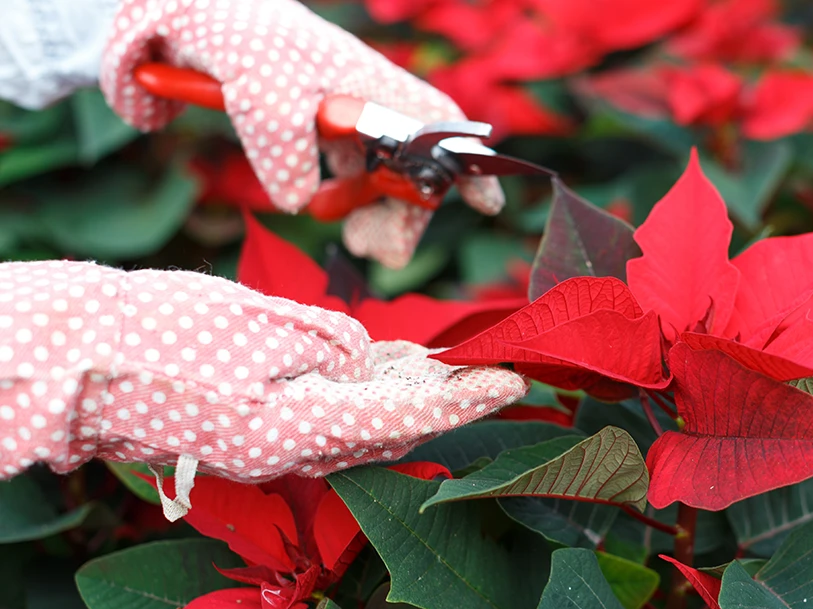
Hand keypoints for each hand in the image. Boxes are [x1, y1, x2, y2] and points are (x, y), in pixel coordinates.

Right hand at [0, 261, 525, 519]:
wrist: (74, 360)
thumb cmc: (157, 330)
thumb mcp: (259, 322)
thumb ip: (333, 346)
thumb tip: (369, 362)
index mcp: (298, 429)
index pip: (409, 417)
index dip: (467, 400)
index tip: (515, 380)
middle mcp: (294, 453)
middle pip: (397, 428)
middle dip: (450, 401)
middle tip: (496, 371)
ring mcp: (274, 449)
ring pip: (368, 424)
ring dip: (414, 396)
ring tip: (456, 364)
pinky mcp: (258, 434)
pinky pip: (333, 417)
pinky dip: (371, 393)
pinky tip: (394, 365)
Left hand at [99, 0, 504, 268]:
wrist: (194, 16)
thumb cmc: (242, 43)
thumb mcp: (261, 94)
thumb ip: (284, 147)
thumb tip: (298, 201)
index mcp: (371, 85)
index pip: (437, 124)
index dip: (467, 163)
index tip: (486, 203)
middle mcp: (365, 101)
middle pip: (412, 163)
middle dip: (406, 212)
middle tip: (378, 250)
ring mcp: (341, 115)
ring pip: (380, 172)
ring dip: (375, 212)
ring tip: (356, 242)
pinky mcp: (311, 126)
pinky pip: (345, 169)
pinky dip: (344, 197)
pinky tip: (322, 209)